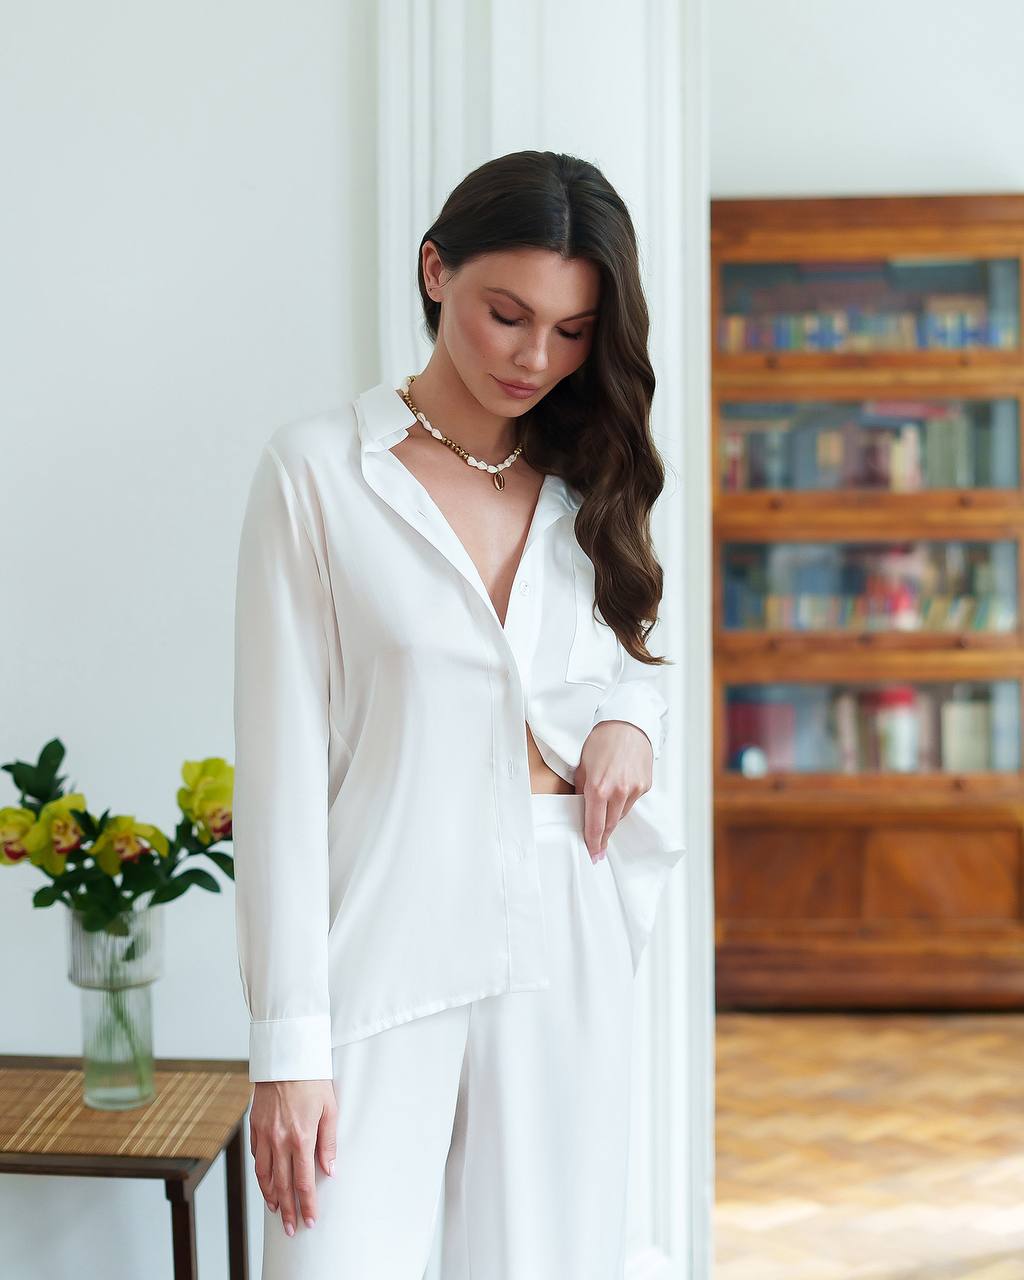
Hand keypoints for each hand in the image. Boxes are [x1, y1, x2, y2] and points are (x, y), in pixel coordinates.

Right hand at [249, 1079, 337, 1235]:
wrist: (286, 1058)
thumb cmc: (312, 1080)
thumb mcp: (330, 1109)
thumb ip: (328, 1142)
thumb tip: (329, 1170)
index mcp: (300, 1138)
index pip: (303, 1182)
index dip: (307, 1204)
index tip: (310, 1220)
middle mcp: (279, 1140)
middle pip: (282, 1185)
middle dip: (287, 1210)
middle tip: (291, 1229)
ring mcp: (264, 1134)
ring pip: (264, 1175)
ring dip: (270, 1196)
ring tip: (276, 1211)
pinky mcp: (255, 1127)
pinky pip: (257, 1157)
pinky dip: (261, 1174)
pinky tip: (267, 1181)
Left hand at [576, 719, 653, 861]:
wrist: (627, 726)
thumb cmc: (601, 742)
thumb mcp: (583, 766)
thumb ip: (582, 791)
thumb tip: (581, 810)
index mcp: (598, 788)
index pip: (595, 825)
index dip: (593, 843)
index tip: (593, 854)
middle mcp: (618, 792)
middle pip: (610, 825)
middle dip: (603, 838)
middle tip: (598, 850)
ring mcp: (634, 790)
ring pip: (621, 815)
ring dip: (613, 819)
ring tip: (605, 819)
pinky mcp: (645, 786)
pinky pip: (632, 803)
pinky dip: (624, 803)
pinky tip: (619, 794)